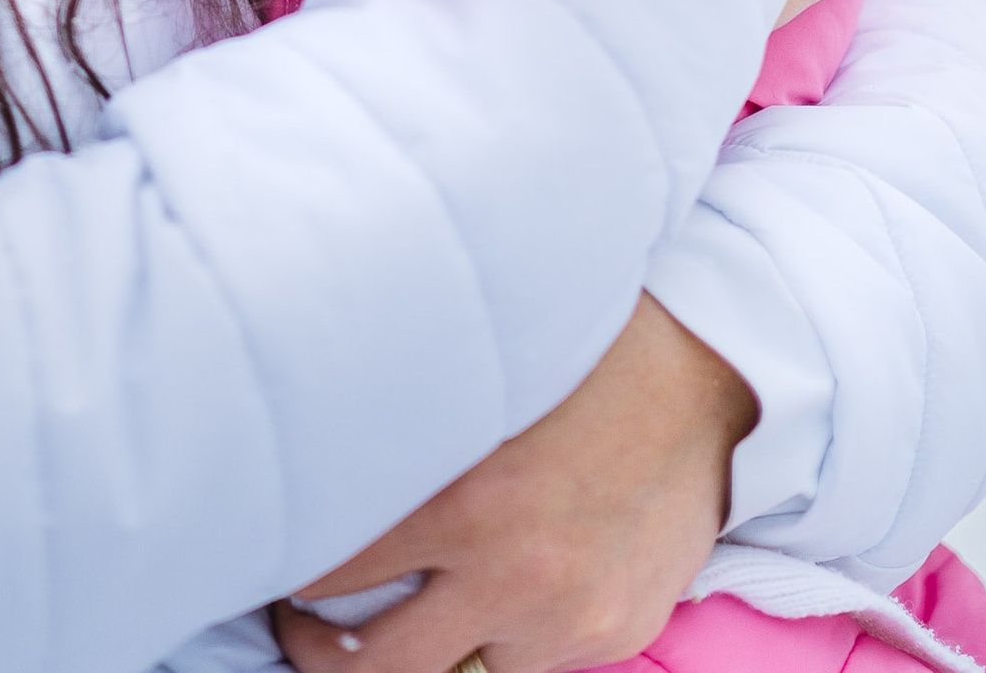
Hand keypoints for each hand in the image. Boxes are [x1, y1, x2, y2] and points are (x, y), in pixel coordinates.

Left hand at [274, 293, 754, 672]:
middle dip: (323, 654)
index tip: (274, 554)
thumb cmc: (581, 346)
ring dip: (435, 646)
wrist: (711, 371)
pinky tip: (504, 580)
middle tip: (303, 624)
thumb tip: (312, 438)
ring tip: (408, 602)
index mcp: (465, 501)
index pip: (331, 576)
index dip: (291, 571)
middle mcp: (513, 575)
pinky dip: (511, 631)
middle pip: (379, 670)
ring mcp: (568, 618)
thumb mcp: (481, 368)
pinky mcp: (615, 631)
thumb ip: (405, 422)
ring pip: (464, 672)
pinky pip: (538, 658)